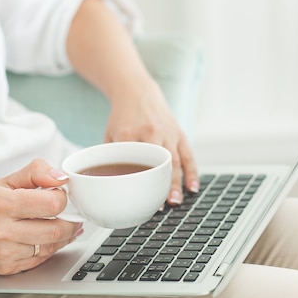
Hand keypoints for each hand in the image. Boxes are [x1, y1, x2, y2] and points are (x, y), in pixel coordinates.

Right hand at [0, 159, 82, 274]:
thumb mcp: (6, 181)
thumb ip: (36, 172)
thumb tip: (61, 178)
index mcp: (2, 204)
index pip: (52, 204)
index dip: (62, 199)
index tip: (58, 196)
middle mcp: (1, 231)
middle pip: (56, 230)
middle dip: (70, 222)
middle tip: (70, 215)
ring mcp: (4, 253)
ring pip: (51, 247)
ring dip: (63, 236)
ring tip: (59, 225)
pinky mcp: (6, 268)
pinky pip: (41, 260)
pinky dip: (49, 248)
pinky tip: (45, 238)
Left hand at [104, 79, 199, 204]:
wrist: (137, 91)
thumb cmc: (122, 117)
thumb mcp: (109, 135)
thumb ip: (108, 158)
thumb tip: (104, 187)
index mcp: (129, 134)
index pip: (134, 162)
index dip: (140, 183)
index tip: (142, 199)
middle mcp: (150, 133)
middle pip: (160, 163)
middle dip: (164, 185)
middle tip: (166, 205)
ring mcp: (167, 133)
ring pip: (175, 161)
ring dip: (178, 183)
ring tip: (177, 201)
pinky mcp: (179, 133)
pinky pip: (188, 155)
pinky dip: (192, 172)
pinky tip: (193, 187)